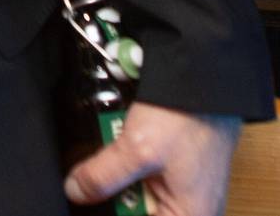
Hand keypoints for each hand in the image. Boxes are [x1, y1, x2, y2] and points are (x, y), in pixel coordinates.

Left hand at [63, 101, 240, 215]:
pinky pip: (143, 177)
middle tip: (100, 172)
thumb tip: (77, 192)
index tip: (92, 198)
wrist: (202, 78)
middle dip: (114, 193)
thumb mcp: (137, 149)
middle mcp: (189, 209)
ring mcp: (181, 190)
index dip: (111, 210)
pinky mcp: (174, 172)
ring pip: (135, 194)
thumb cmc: (188, 116)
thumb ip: (102, 176)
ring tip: (120, 151)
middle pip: (136, 211)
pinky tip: (124, 145)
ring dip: (118, 176)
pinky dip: (128, 163)